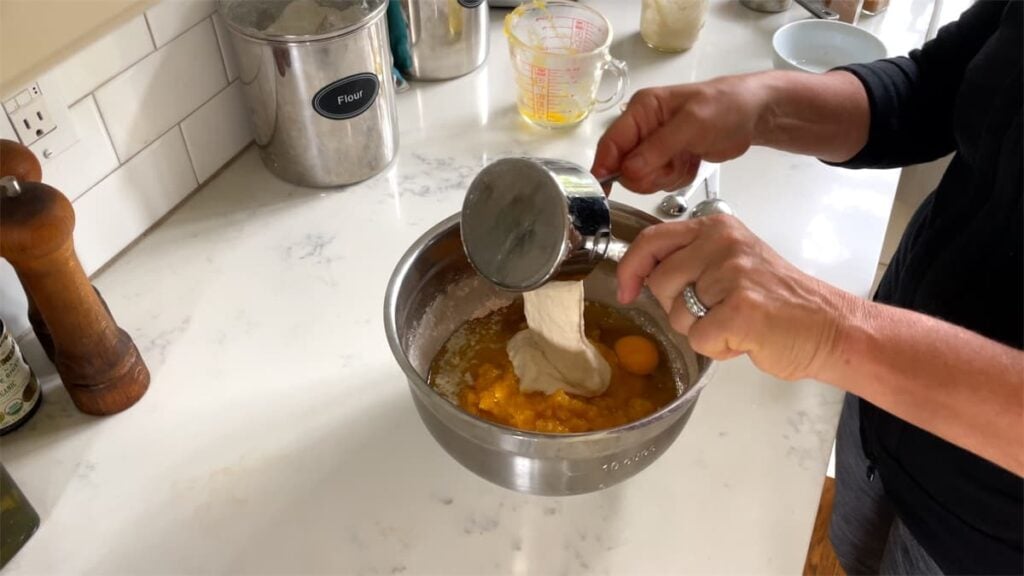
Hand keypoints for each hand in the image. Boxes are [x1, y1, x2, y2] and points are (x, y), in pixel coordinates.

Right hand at [591, 75, 771, 193]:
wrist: (753, 114)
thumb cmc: (725, 108)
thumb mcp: (691, 125)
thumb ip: (658, 148)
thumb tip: (628, 171)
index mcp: (641, 110)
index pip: (611, 143)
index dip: (605, 167)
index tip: (605, 190)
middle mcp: (642, 128)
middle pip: (624, 167)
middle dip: (648, 174)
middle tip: (672, 165)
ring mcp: (654, 146)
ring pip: (641, 178)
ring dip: (665, 176)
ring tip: (686, 160)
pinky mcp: (667, 160)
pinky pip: (659, 181)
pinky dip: (676, 178)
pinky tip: (691, 163)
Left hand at [617, 215, 854, 380]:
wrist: (829, 326)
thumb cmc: (780, 300)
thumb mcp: (732, 261)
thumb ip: (690, 259)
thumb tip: (639, 274)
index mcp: (718, 228)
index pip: (652, 240)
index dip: (631, 268)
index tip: (626, 288)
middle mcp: (723, 244)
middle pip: (659, 284)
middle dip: (678, 308)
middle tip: (716, 310)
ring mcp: (732, 275)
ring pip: (677, 315)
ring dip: (700, 330)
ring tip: (735, 322)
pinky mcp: (740, 310)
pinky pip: (699, 339)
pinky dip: (717, 349)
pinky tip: (744, 338)